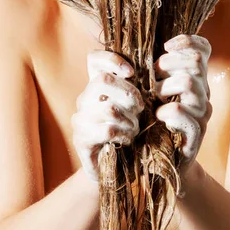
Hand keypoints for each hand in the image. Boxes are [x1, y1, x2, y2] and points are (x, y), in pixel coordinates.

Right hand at [71, 50, 144, 182]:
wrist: (119, 169)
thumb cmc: (133, 132)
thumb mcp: (138, 106)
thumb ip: (138, 87)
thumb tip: (149, 70)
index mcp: (98, 85)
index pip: (94, 59)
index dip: (111, 59)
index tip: (131, 72)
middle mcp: (85, 98)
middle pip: (102, 80)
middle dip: (129, 93)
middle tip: (141, 108)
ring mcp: (79, 118)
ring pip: (108, 108)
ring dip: (130, 120)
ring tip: (135, 129)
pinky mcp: (81, 139)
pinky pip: (107, 130)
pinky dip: (123, 135)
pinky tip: (127, 141)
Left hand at [153, 34, 212, 172]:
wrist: (159, 160)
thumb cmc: (151, 121)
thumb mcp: (152, 92)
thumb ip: (155, 71)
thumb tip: (143, 48)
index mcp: (195, 79)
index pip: (203, 50)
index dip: (188, 41)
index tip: (166, 46)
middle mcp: (203, 93)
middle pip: (196, 62)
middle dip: (169, 64)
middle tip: (153, 78)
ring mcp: (202, 113)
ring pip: (190, 83)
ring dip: (164, 87)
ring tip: (153, 98)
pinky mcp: (196, 133)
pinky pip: (182, 112)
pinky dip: (167, 112)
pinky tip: (158, 116)